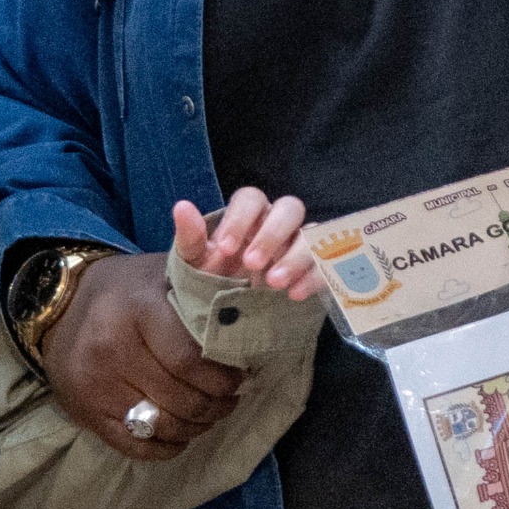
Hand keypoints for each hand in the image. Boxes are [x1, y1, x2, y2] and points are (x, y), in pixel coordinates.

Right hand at [39, 203, 285, 465]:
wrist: (57, 306)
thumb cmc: (126, 289)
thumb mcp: (162, 270)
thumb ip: (203, 267)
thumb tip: (247, 269)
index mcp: (136, 311)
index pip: (190, 361)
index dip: (222, 378)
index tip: (238, 377)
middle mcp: (110, 349)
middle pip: (181, 398)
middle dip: (216, 405)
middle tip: (230, 398)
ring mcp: (95, 386)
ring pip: (163, 426)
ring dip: (197, 427)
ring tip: (209, 413)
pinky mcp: (86, 413)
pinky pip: (137, 447)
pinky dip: (167, 446)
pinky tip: (181, 431)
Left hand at [170, 185, 320, 295]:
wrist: (227, 310)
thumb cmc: (212, 277)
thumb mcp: (196, 261)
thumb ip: (190, 236)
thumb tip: (182, 206)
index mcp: (248, 214)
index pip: (251, 199)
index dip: (240, 220)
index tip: (225, 249)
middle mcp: (277, 223)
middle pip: (289, 208)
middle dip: (272, 234)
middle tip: (252, 264)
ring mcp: (299, 244)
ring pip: (311, 234)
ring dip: (296, 256)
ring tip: (274, 284)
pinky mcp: (315, 267)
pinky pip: (326, 263)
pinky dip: (315, 276)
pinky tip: (295, 295)